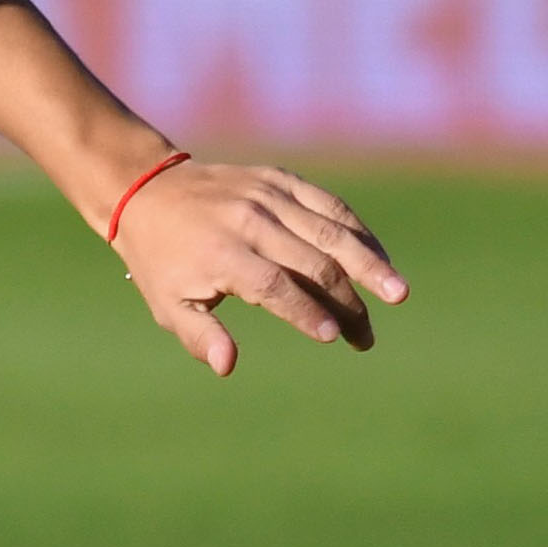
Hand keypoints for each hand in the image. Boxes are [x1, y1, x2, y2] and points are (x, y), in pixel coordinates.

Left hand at [109, 159, 406, 374]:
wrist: (150, 191)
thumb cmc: (162, 261)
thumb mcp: (167, 305)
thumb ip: (199, 337)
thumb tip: (227, 366)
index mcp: (221, 253)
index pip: (274, 286)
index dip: (306, 311)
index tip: (334, 337)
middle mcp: (250, 220)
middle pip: (312, 262)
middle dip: (346, 302)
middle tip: (366, 338)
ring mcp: (270, 196)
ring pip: (331, 231)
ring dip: (369, 264)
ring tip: (397, 293)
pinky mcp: (283, 180)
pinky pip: (331, 206)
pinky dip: (359, 232)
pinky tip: (380, 260)